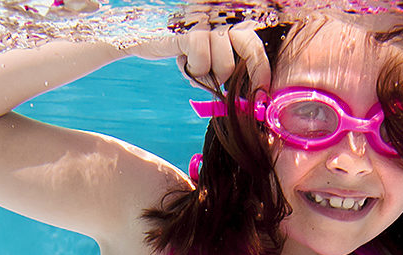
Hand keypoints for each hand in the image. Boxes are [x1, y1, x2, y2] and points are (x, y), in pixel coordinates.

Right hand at [125, 20, 270, 91]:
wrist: (140, 35)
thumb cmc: (179, 47)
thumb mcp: (207, 52)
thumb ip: (228, 61)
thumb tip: (251, 91)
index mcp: (228, 19)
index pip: (255, 41)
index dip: (261, 67)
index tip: (262, 90)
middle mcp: (220, 15)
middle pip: (248, 46)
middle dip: (244, 74)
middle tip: (231, 89)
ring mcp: (204, 20)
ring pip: (225, 61)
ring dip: (210, 76)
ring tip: (197, 71)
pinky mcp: (187, 29)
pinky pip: (202, 58)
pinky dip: (194, 70)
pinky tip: (184, 65)